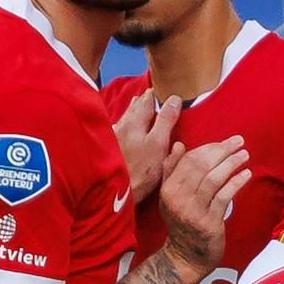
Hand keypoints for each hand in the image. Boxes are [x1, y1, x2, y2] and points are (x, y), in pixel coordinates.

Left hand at [114, 90, 181, 204]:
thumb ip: (166, 120)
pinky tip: (123, 126)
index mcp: (135, 121)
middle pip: (134, 107)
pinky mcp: (109, 149)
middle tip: (151, 94)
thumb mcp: (159, 144)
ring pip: (125, 117)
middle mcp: (122, 125)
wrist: (114, 193)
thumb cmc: (140, 170)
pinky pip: (118, 130)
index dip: (156, 94)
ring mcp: (114, 137)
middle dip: (143, 100)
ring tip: (139, 104)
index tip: (163, 90)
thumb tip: (174, 99)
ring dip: (133, 110)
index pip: (147, 100)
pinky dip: (125, 124)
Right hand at [160, 136, 251, 280]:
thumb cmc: (182, 222)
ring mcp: (193, 211)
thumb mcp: (170, 196)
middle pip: (202, 166)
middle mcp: (178, 198)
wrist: (186, 256)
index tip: (225, 142)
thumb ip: (172, 170)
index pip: (189, 160)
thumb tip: (179, 144)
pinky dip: (236, 182)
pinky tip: (246, 174)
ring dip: (231, 163)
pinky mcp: (208, 222)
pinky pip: (224, 196)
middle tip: (239, 141)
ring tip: (244, 155)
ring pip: (214, 179)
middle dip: (222, 150)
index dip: (209, 148)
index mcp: (168, 188)